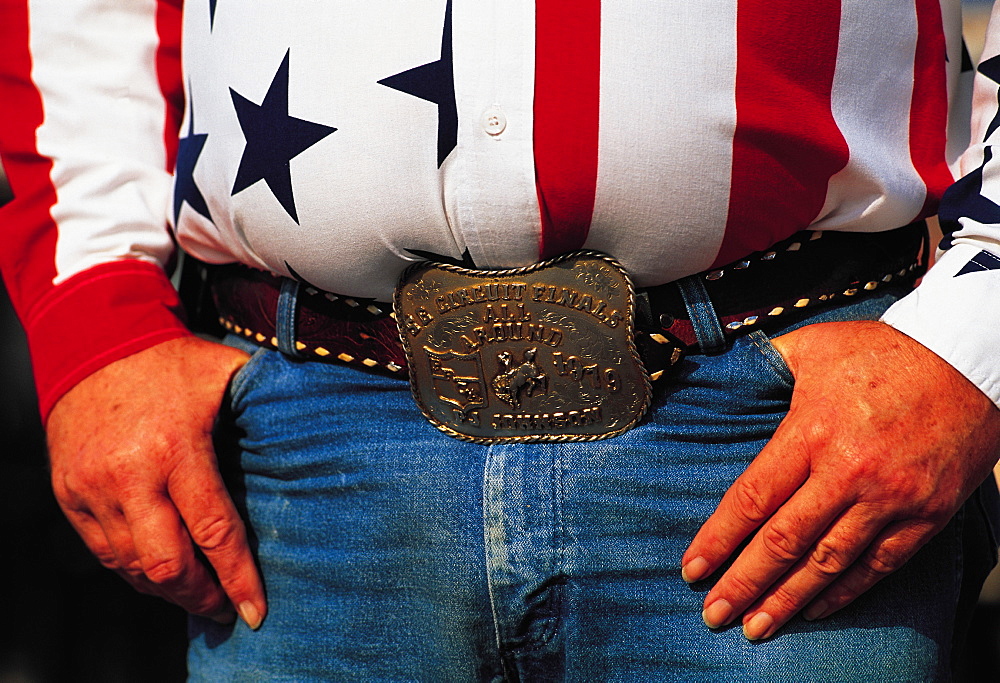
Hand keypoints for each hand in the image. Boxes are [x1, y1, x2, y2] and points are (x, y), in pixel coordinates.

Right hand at [46, 336, 265, 627]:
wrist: (93, 342)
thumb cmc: (171, 361)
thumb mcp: (225, 373)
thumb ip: (267, 401)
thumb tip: (319, 420)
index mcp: (176, 448)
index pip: (214, 530)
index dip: (237, 578)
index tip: (255, 611)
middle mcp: (130, 476)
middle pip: (168, 565)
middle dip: (201, 597)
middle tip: (226, 609)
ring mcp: (93, 488)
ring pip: (131, 567)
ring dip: (167, 589)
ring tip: (197, 595)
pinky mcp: (68, 494)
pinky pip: (103, 552)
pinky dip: (133, 570)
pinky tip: (160, 573)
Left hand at [681, 321, 999, 639]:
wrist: (970, 359)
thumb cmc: (885, 351)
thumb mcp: (812, 346)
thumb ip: (763, 365)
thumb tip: (720, 376)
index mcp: (811, 431)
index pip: (753, 499)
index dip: (719, 539)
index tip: (692, 568)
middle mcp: (847, 472)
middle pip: (783, 542)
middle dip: (743, 583)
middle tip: (713, 614)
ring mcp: (889, 498)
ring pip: (827, 563)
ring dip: (787, 600)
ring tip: (757, 627)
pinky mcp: (925, 514)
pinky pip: (878, 564)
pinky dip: (845, 592)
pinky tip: (816, 608)